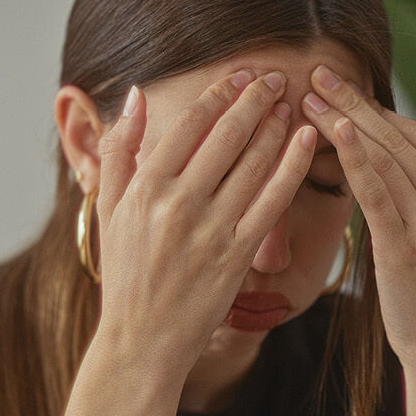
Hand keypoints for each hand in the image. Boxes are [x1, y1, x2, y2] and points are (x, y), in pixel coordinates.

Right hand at [91, 69, 317, 373]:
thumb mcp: (109, 209)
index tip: (239, 75)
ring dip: (276, 126)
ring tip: (291, 103)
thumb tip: (136, 97)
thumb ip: (120, 151)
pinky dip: (292, 167)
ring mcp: (210, 229)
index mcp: (145, 187)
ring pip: (253, 163)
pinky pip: (273, 201)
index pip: (189, 125)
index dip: (218, 94)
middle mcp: (178, 203)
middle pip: (226, 136)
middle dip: (254, 100)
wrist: (141, 340)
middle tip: (275, 77)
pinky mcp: (238, 254)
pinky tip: (307, 142)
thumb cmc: (124, 275)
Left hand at [300, 65, 415, 371]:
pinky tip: (334, 131)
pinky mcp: (407, 249)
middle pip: (397, 140)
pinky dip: (355, 158)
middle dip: (353, 103)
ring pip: (383, 160)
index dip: (376, 109)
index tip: (340, 86)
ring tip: (308, 99)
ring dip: (343, 124)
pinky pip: (377, 193)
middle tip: (316, 74)